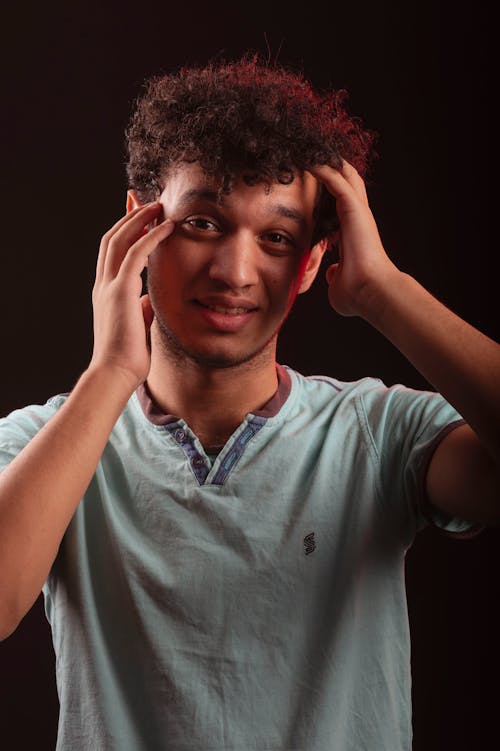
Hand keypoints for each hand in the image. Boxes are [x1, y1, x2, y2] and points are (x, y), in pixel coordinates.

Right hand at [90, 203, 174, 388]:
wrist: (115, 373)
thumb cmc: (127, 356)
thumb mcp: (138, 324)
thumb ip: (142, 308)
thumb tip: (149, 299)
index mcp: (107, 291)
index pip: (113, 251)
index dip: (124, 229)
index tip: (136, 213)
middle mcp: (104, 284)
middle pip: (112, 237)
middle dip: (129, 215)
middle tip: (146, 199)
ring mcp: (109, 286)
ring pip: (120, 239)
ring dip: (140, 219)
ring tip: (159, 205)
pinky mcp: (120, 291)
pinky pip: (136, 254)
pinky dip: (151, 236)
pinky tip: (167, 227)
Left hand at [310, 162, 399, 318]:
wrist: (370, 292)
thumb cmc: (357, 294)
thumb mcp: (340, 282)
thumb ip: (336, 274)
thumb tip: (334, 273)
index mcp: (354, 231)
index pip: (342, 202)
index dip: (329, 190)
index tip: (311, 183)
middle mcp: (357, 217)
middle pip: (346, 180)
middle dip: (330, 166)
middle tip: (309, 154)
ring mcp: (357, 210)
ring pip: (343, 174)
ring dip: (325, 161)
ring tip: (305, 149)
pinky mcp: (353, 207)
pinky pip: (335, 179)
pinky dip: (320, 167)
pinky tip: (305, 159)